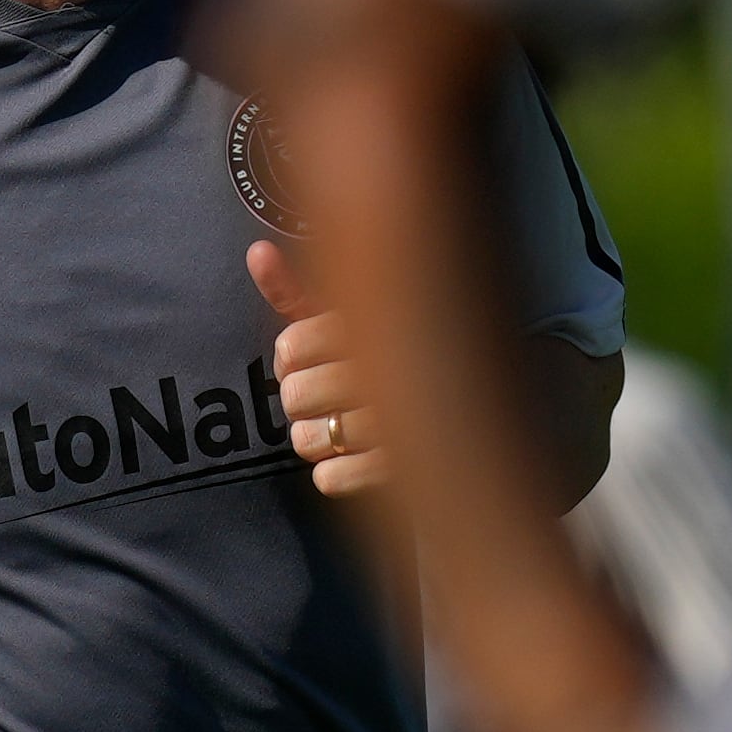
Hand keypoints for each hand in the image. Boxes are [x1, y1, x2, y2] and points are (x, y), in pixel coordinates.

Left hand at [250, 240, 385, 496]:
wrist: (476, 410)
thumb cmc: (396, 354)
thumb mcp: (349, 315)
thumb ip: (298, 290)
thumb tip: (256, 251)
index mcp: (379, 320)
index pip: (290, 347)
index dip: (289, 359)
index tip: (310, 359)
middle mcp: (394, 366)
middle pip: (296, 396)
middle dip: (303, 399)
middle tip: (329, 395)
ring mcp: (404, 422)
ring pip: (308, 440)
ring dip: (316, 439)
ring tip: (343, 426)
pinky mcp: (407, 469)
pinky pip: (330, 479)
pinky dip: (334, 473)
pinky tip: (357, 455)